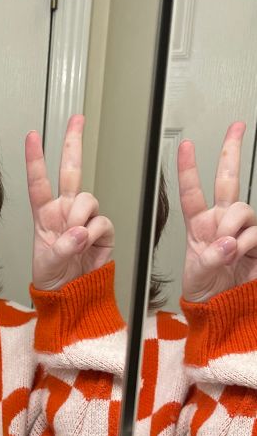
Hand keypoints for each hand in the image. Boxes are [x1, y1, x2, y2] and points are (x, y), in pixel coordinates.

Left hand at [25, 114, 113, 290]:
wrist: (72, 295)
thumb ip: (60, 248)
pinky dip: (93, 235)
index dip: (35, 159)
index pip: (39, 183)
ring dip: (80, 218)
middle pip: (71, 171)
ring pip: (88, 199)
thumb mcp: (47, 265)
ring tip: (74, 240)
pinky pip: (101, 222)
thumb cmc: (53, 278)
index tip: (32, 136)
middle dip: (73, 142)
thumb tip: (79, 232)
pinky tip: (87, 246)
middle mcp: (65, 211)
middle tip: (77, 118)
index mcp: (45, 215)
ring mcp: (85, 218)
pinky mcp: (103, 230)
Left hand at [178, 122, 256, 301]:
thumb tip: (228, 242)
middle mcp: (221, 221)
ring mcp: (241, 229)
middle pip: (227, 180)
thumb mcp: (197, 275)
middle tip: (237, 126)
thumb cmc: (205, 290)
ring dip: (231, 228)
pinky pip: (254, 232)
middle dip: (231, 151)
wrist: (222, 308)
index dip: (188, 169)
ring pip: (241, 209)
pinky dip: (245, 244)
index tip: (185, 145)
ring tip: (226, 250)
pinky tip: (240, 255)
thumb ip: (210, 258)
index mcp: (199, 225)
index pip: (191, 193)